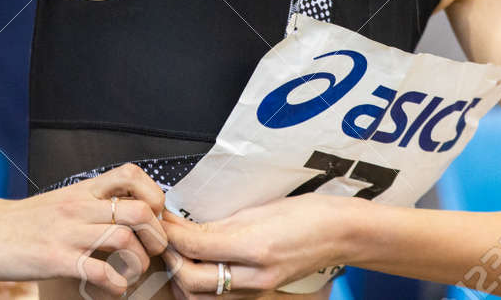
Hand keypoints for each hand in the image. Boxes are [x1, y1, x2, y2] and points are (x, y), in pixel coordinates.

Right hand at [0, 163, 170, 294]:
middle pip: (140, 209)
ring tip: (132, 272)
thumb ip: (91, 204)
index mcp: (83, 191)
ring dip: (139, 262)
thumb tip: (125, 213)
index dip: (153, 194)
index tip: (154, 215)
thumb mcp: (62, 201)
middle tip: (152, 250)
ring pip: (125, 239)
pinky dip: (116, 285)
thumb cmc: (23, 221)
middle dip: (157, 234)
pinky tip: (113, 289)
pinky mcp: (55, 259)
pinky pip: (99, 271)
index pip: (131, 174)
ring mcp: (68, 233)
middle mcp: (79, 208)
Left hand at [158, 193, 350, 297]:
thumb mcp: (260, 209)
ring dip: (181, 278)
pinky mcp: (260, 297)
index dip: (170, 232)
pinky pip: (219, 299)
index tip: (160, 219)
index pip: (195, 246)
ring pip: (200, 299)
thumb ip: (221, 223)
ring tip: (178, 255)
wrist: (340, 235)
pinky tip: (199, 267)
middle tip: (163, 238)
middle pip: (191, 281)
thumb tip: (185, 225)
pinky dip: (200, 287)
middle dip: (170, 259)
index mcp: (256, 246)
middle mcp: (255, 277)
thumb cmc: (306, 214)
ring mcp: (258, 293)